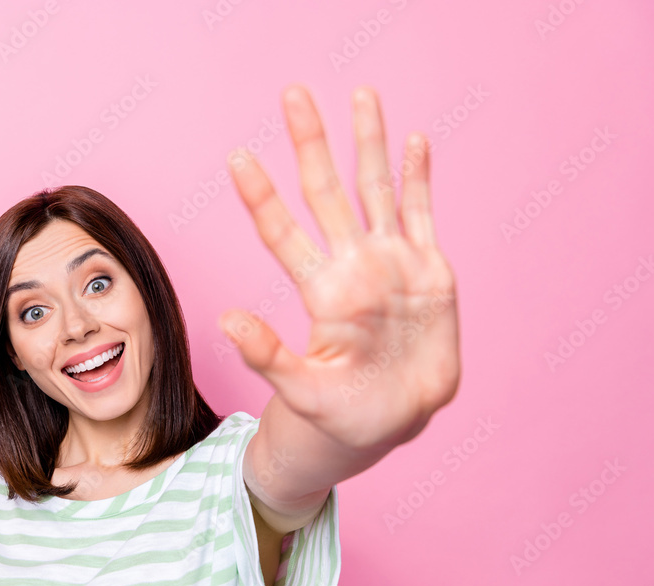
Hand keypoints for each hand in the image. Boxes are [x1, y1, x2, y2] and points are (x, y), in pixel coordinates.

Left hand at [219, 85, 459, 449]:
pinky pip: (423, 215)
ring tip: (362, 95)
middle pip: (327, 193)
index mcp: (320, 293)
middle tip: (293, 94)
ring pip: (376, 190)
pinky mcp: (429, 272)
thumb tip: (225, 321)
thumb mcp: (300, 390)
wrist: (393, 422)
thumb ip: (266, 356)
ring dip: (369, 143)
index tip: (238, 157)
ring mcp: (390, 264)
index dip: (261, 196)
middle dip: (312, 143)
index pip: (282, 233)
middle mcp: (351, 268)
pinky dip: (420, 179)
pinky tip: (415, 141)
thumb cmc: (340, 414)